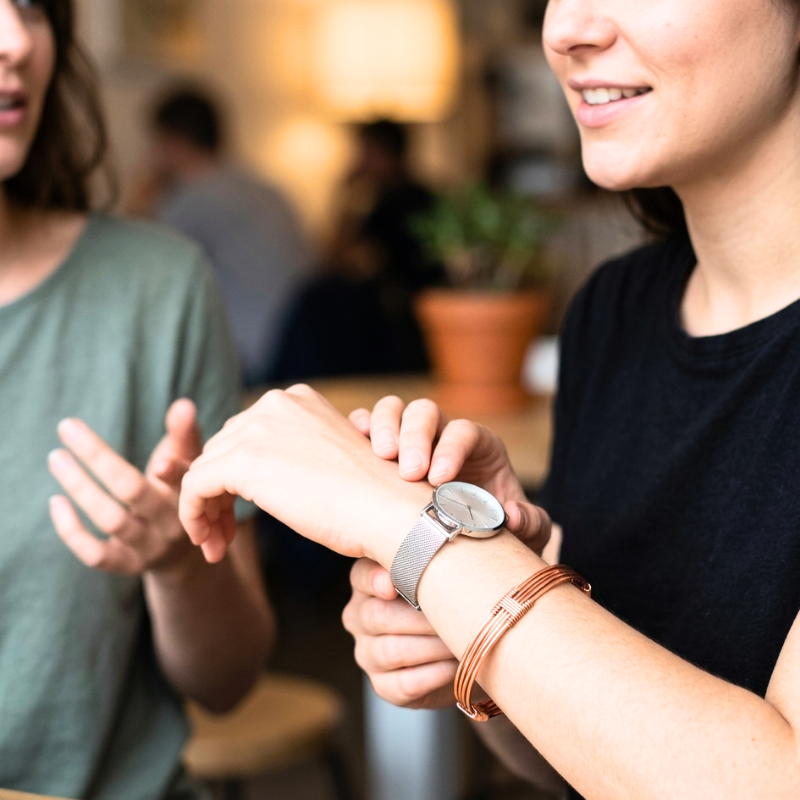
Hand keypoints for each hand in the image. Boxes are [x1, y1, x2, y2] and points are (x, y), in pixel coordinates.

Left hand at [48, 399, 202, 576]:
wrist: (191, 550)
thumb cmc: (184, 493)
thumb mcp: (193, 464)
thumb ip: (184, 434)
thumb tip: (183, 404)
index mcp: (191, 494)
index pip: (183, 479)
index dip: (173, 471)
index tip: (159, 460)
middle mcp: (173, 523)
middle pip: (133, 491)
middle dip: (98, 459)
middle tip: (68, 427)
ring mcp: (150, 547)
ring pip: (111, 519)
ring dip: (80, 488)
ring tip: (57, 457)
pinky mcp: (129, 565)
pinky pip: (95, 554)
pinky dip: (71, 531)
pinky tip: (56, 502)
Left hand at [180, 385, 430, 563]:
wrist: (390, 511)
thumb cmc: (369, 499)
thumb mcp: (326, 461)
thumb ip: (292, 454)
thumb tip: (265, 474)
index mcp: (297, 400)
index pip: (244, 434)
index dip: (235, 476)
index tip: (240, 514)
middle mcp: (275, 403)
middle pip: (221, 450)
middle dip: (218, 494)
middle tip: (224, 535)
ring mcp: (258, 428)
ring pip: (204, 469)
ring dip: (205, 509)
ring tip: (216, 544)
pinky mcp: (243, 461)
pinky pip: (194, 487)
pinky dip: (193, 516)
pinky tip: (209, 544)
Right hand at [342, 558, 456, 709]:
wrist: (468, 650)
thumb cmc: (451, 602)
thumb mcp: (439, 576)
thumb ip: (429, 562)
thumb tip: (432, 556)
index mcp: (367, 582)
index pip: (362, 576)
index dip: (376, 580)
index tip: (394, 586)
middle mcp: (359, 617)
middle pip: (378, 616)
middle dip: (421, 618)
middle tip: (454, 616)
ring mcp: (367, 653)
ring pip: (392, 651)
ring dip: (432, 647)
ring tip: (459, 641)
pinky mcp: (383, 686)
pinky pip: (404, 684)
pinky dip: (434, 674)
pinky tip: (453, 666)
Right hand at [350, 397, 551, 554]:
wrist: (459, 548)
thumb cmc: (493, 534)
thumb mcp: (525, 533)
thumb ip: (529, 524)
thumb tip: (511, 517)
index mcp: (478, 447)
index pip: (464, 432)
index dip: (451, 448)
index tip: (439, 479)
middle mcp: (441, 437)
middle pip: (426, 413)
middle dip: (416, 436)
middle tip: (409, 472)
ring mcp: (408, 441)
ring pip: (393, 410)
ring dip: (384, 427)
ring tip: (381, 457)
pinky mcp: (380, 454)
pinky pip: (365, 425)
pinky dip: (359, 427)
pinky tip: (354, 444)